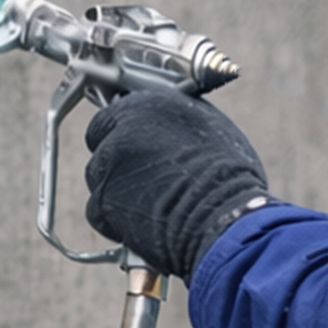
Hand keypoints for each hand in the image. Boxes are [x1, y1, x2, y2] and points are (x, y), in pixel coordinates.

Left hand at [83, 89, 268, 277]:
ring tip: (153, 203)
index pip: (113, 116)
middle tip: (146, 178)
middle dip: (120, 163)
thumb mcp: (208, 129)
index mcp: (147, 105)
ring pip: (101, 180)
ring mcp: (108, 168)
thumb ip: (174, 124)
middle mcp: (121, 131)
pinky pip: (100, 212)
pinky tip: (146, 222)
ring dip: (118, 192)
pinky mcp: (102, 204)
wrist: (222, 216)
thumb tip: (167, 131)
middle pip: (103, 147)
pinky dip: (116, 221)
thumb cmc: (228, 176)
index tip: (136, 147)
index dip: (124, 134)